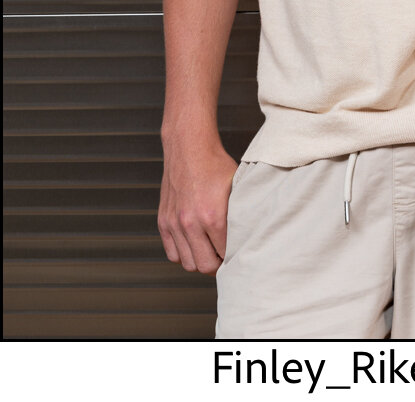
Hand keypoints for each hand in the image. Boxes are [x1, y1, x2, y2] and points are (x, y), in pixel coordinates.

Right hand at [157, 143, 238, 274]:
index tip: (237, 252)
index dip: (233, 256)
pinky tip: (193, 242)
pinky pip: (172, 254)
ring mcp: (175, 223)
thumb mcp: (237, 188)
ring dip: (199, 259)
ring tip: (208, 248)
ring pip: (187, 263)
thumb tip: (250, 237)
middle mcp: (191, 223)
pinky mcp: (164, 221)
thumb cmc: (215, 166)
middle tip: (223, 254)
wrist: (190, 148)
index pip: (225, 255)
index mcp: (213, 216)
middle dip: (216, 263)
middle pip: (205, 266)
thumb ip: (240, 215)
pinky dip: (183, 253)